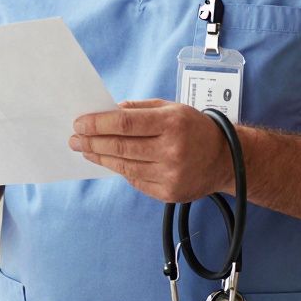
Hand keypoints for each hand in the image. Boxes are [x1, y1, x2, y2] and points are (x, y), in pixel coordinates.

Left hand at [69, 99, 232, 202]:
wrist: (225, 159)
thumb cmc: (194, 129)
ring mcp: (170, 175)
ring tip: (86, 150)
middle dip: (92, 142)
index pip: (125, 124)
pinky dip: (120, 170)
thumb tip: (107, 112)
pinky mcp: (168, 193)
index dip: (98, 124)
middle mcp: (171, 150)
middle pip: (120, 147)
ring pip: (124, 166)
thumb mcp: (170, 108)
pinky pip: (135, 180)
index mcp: (172, 123)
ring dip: (100, 157)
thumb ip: (138, 109)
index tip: (79, 123)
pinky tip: (109, 162)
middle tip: (74, 138)